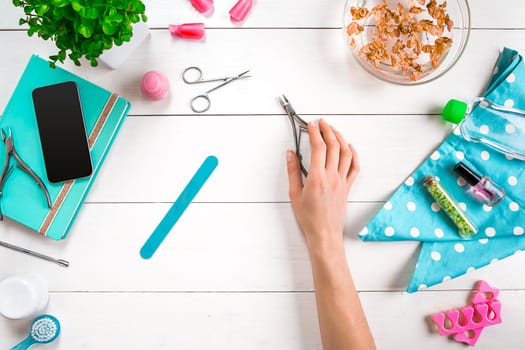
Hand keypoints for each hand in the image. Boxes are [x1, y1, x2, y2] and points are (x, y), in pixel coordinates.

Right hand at [286, 119, 359, 253]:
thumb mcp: (294, 194)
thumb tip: (290, 154)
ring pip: (346, 153)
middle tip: (322, 123)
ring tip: (334, 130)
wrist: (324, 233)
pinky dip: (354, 154)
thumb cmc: (309, 217)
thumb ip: (293, 171)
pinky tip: (350, 147)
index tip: (311, 125)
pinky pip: (355, 167)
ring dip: (341, 138)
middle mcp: (332, 177)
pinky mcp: (348, 187)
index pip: (318, 148)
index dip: (315, 133)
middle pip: (334, 146)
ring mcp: (342, 181)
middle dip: (328, 130)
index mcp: (317, 178)